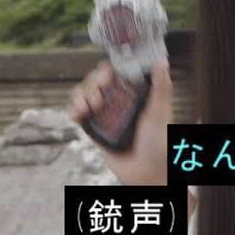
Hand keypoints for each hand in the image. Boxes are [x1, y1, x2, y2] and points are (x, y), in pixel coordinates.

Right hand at [68, 58, 172, 184]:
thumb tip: (161, 61)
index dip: (107, 71)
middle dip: (93, 84)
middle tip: (98, 98)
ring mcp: (106, 113)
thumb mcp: (160, 111)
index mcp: (135, 91)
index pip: (116, 71)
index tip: (107, 78)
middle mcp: (119, 99)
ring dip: (81, 95)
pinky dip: (73, 109)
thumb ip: (161, 86)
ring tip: (87, 108)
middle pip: (97, 80)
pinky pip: (79, 113)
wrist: (147, 173)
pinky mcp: (95, 128)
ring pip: (85, 93)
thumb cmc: (160, 142)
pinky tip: (76, 115)